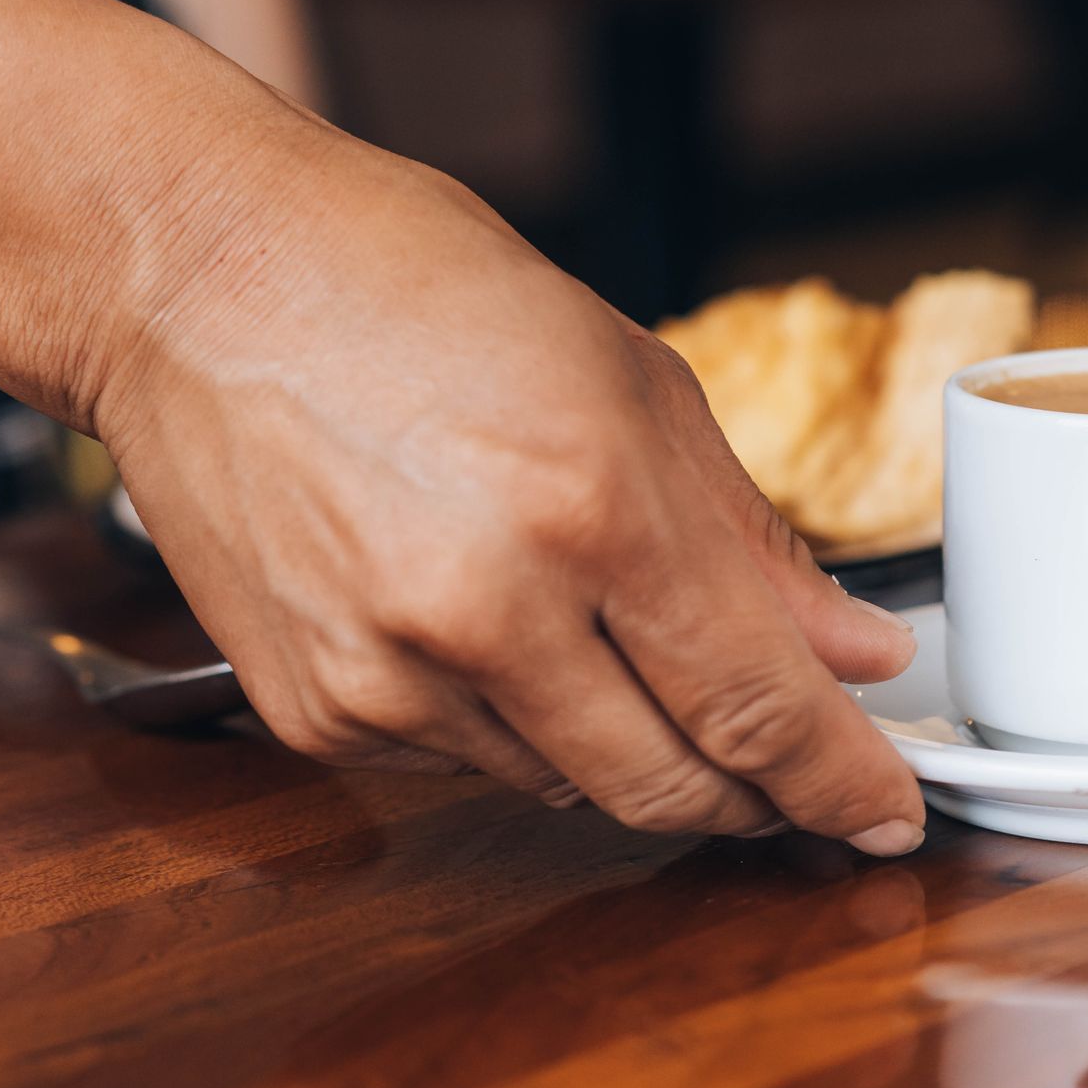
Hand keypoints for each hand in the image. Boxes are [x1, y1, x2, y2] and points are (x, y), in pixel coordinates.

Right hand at [96, 129, 926, 851]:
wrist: (199, 277)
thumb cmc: (415, 289)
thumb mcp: (632, 379)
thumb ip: (751, 543)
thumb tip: (853, 653)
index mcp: (591, 503)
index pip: (759, 706)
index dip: (841, 779)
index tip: (888, 810)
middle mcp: (486, 607)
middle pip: (672, 786)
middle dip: (756, 796)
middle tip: (800, 775)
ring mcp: (387, 673)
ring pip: (570, 788)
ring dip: (629, 747)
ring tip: (605, 633)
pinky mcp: (314, 710)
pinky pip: (462, 766)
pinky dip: (511, 723)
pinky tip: (487, 623)